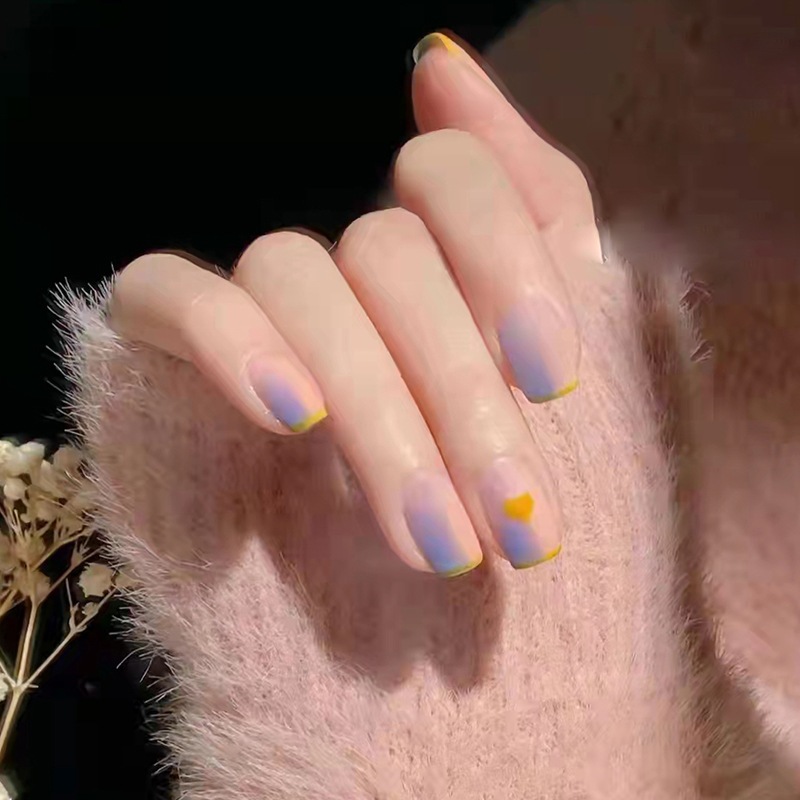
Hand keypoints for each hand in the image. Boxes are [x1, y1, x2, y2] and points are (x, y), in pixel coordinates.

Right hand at [109, 33, 600, 576]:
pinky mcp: (173, 357)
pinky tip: (290, 412)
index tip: (553, 380)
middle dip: (456, 391)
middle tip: (511, 523)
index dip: (506, 258)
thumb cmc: (512, 513)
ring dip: (375, 414)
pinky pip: (166, 294)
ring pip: (295, 274)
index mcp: (442, 265)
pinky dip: (229, 339)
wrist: (442, 655)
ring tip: (437, 546)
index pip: (454, 178)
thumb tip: (439, 63)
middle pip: (388, 251)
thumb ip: (533, 215)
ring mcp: (263, 310)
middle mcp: (350, 272)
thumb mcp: (568, 369)